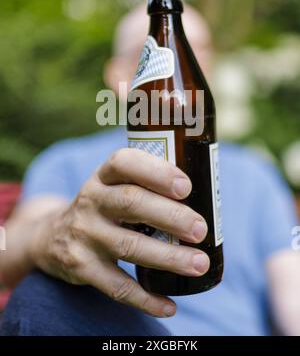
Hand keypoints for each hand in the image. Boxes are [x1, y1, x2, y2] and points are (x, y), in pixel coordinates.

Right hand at [30, 148, 208, 317]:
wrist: (54, 235)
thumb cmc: (104, 205)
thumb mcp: (114, 185)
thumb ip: (146, 184)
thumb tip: (207, 198)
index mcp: (104, 175)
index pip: (125, 163)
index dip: (156, 172)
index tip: (186, 186)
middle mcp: (91, 200)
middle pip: (131, 204)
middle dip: (170, 216)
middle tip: (201, 229)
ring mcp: (84, 233)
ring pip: (128, 246)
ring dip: (168, 257)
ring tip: (198, 263)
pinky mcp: (81, 266)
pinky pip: (116, 286)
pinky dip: (145, 298)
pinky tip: (170, 304)